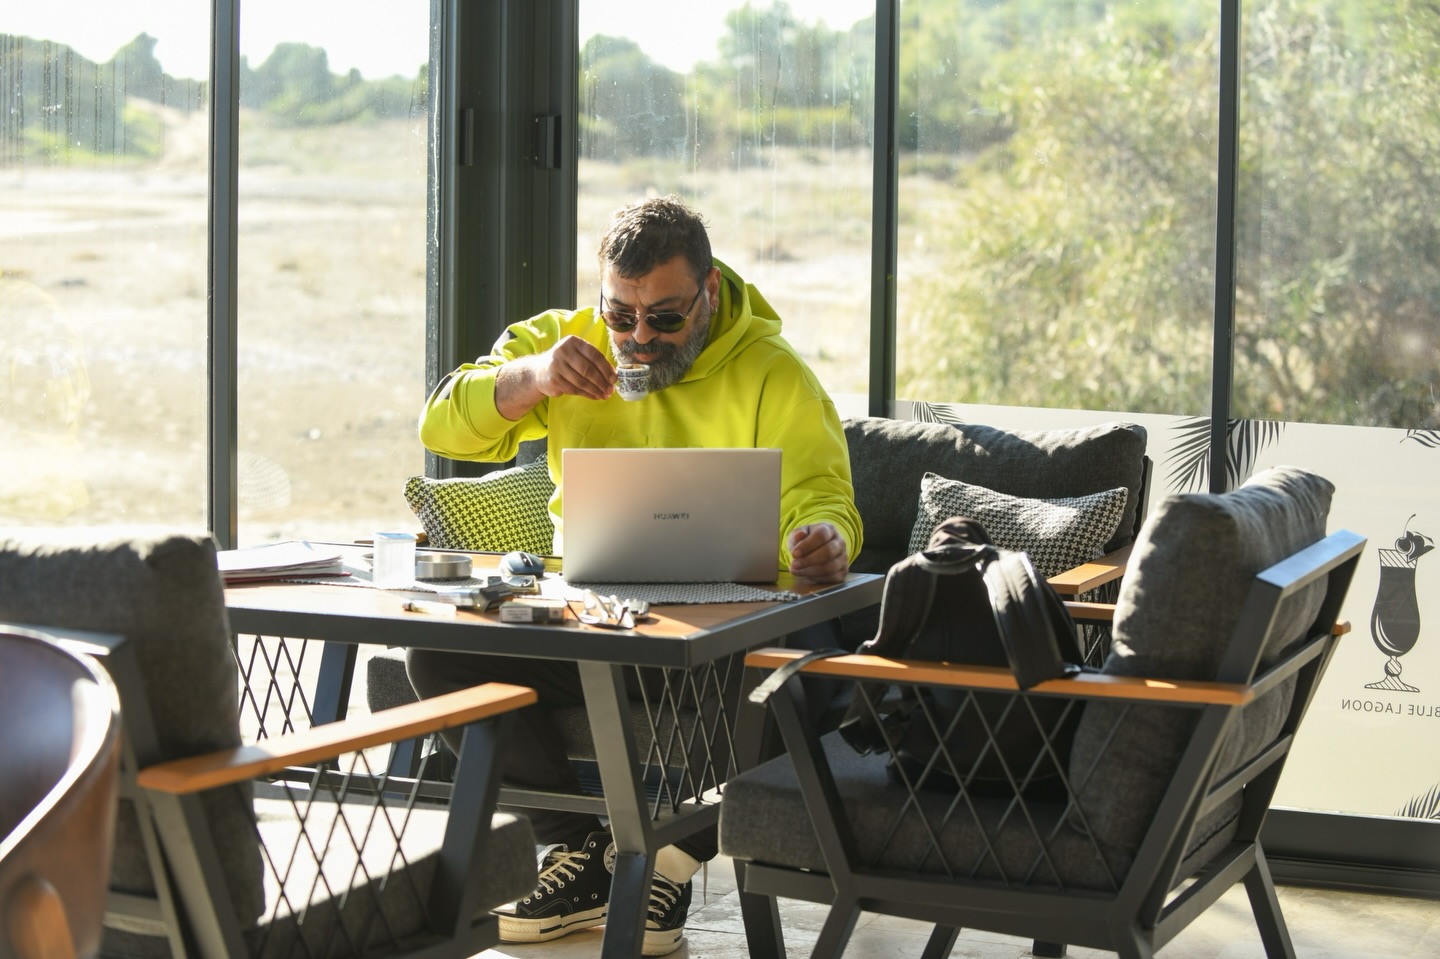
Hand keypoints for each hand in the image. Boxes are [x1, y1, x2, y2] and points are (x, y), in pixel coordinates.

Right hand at [497, 336, 616, 417]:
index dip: (606, 368)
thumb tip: (613, 376)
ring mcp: (557, 366)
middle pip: (588, 370)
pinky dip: (587, 394)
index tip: (614, 379)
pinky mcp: (554, 380)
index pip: (594, 355)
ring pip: (582, 381)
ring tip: (605, 395)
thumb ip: (593, 361)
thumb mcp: (578, 355)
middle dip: (602, 382)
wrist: (540, 371)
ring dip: (596, 390)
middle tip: (611, 390)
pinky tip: (594, 396)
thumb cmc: (566, 362)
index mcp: (573, 342)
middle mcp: (563, 351)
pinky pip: (574, 389)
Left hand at [788, 522, 848, 583]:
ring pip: (830, 567)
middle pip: (828, 552)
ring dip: (811, 571)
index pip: (821, 535)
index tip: (794, 553)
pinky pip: (832, 577)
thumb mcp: (798, 535)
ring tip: (796, 571)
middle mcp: (840, 542)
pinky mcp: (843, 571)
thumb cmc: (806, 541)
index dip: (807, 545)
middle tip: (794, 564)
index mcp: (830, 530)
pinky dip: (816, 578)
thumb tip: (799, 535)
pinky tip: (805, 575)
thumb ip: (797, 535)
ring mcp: (844, 557)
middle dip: (809, 560)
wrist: (816, 550)